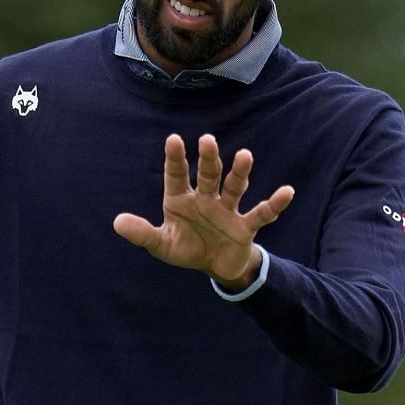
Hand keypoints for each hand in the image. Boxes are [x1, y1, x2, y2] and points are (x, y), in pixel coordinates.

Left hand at [113, 133, 292, 287]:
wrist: (216, 266)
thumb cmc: (187, 248)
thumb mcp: (161, 244)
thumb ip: (142, 233)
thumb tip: (117, 222)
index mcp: (181, 200)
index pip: (177, 175)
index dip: (176, 159)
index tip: (174, 139)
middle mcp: (205, 198)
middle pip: (208, 175)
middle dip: (209, 159)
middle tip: (208, 140)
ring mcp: (227, 210)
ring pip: (233, 187)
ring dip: (239, 173)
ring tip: (245, 155)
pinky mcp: (245, 226)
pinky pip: (261, 213)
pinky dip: (274, 204)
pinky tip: (286, 192)